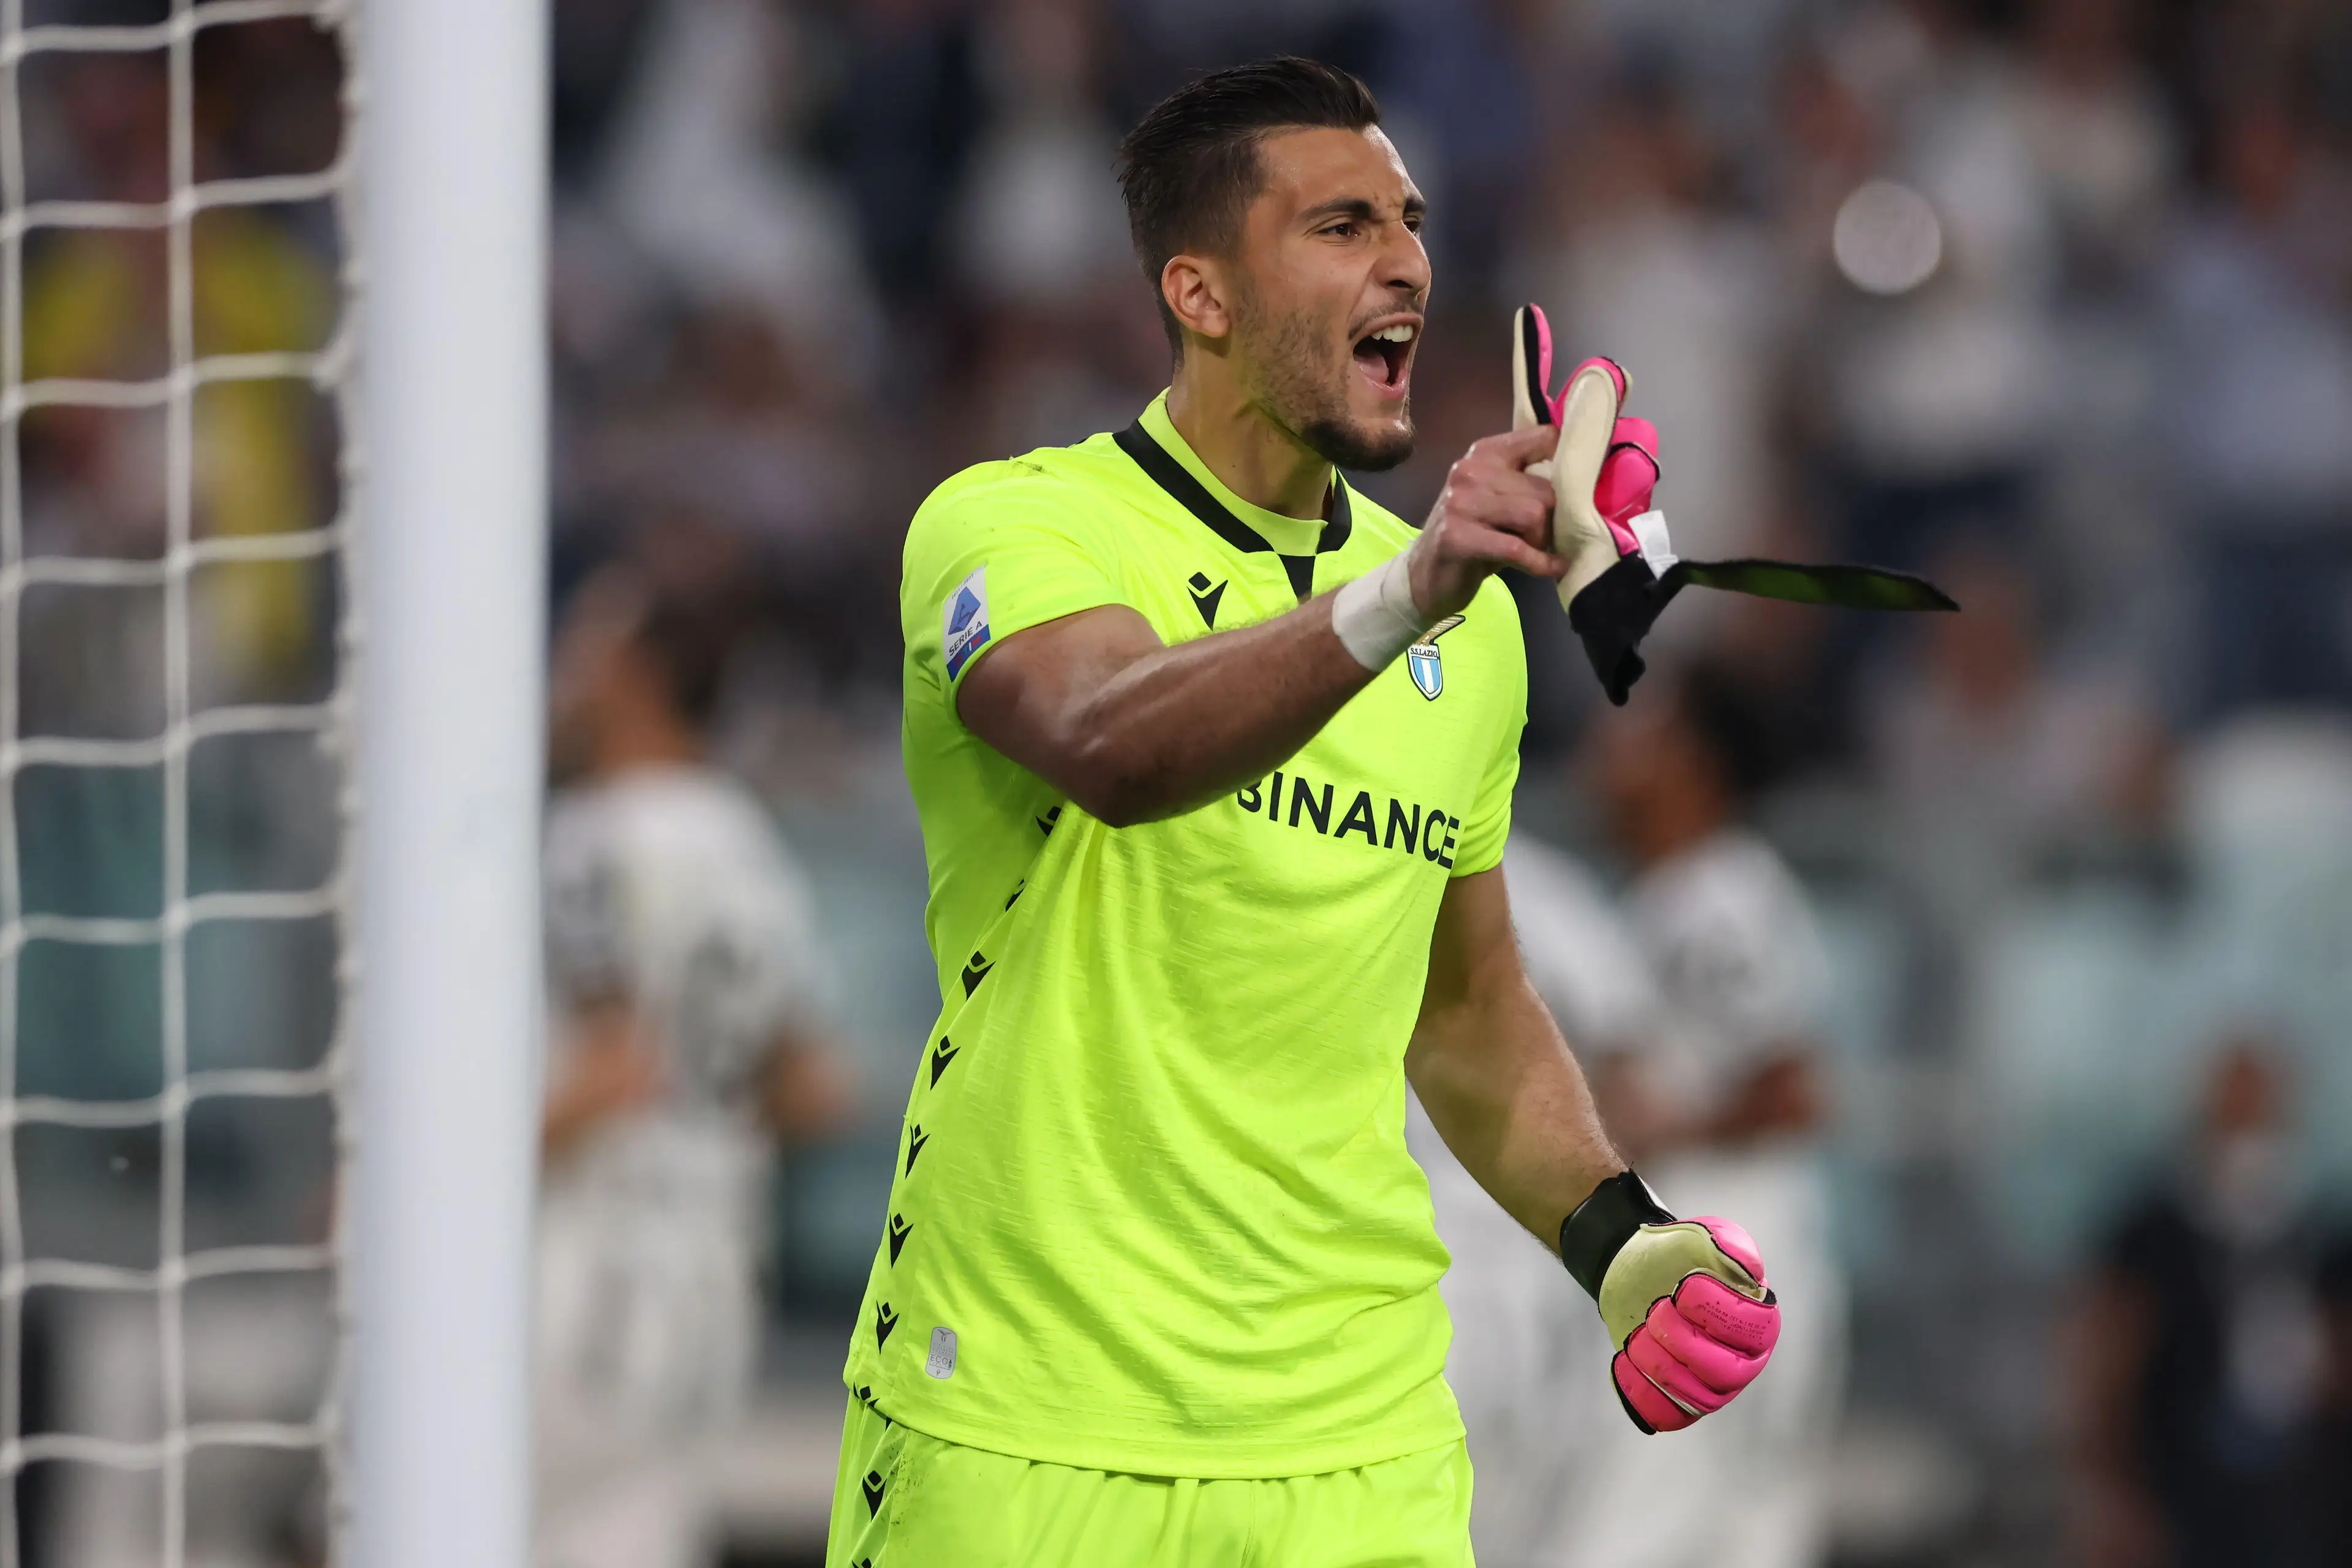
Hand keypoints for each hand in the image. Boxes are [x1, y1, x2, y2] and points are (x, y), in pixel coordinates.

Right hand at [1405, 423, 1566, 618]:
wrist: (1424, 576)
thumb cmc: (1472, 536)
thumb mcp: (1497, 499)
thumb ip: (1527, 481)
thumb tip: (1582, 478)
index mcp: (1484, 453)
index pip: (1543, 438)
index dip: (1569, 460)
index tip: (1581, 483)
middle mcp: (1470, 471)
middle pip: (1544, 489)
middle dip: (1553, 519)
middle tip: (1546, 538)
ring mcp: (1460, 503)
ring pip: (1533, 514)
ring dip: (1542, 540)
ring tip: (1536, 551)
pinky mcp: (1458, 537)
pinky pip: (1516, 548)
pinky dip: (1540, 562)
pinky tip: (1551, 568)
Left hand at [1559, 1171, 1780, 1433]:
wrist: (1637, 1271)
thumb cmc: (1678, 1256)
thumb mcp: (1705, 1236)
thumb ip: (1732, 1247)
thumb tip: (1749, 1272)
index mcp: (1758, 1321)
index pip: (1755, 1329)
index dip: (1716, 1310)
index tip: (1682, 1287)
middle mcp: (1743, 1360)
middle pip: (1726, 1373)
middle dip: (1682, 1342)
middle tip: (1655, 1310)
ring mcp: (1712, 1386)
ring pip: (1697, 1398)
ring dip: (1657, 1364)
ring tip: (1637, 1333)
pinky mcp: (1679, 1401)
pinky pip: (1667, 1416)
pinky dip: (1641, 1393)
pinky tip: (1623, 1361)